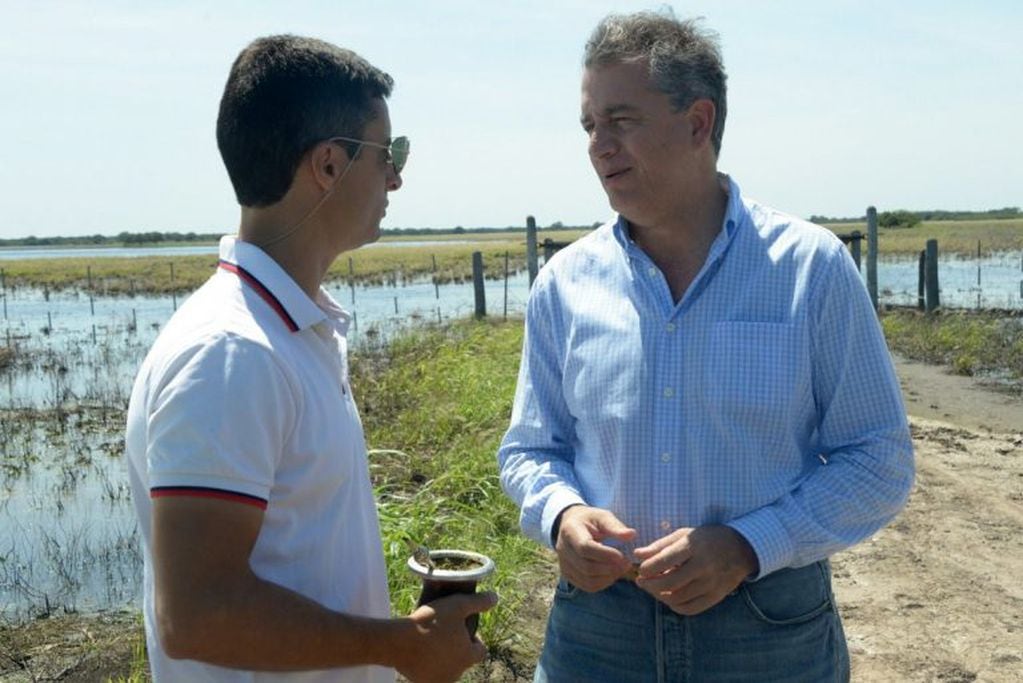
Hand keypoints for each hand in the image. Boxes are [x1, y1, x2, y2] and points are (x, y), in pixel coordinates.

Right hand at [397, 591, 497, 682]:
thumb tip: (494, 597)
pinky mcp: (423, 682)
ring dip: (443, 657)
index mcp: (468, 656)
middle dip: (457, 648)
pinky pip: (430, 673)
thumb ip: (478, 602)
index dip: (474, 639)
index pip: (480, 650)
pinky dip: (428, 664)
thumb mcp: (457, 605)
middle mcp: (457, 672)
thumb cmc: (430, 622)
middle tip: (443, 632)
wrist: (398, 641)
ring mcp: (439, 679)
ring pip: (447, 667)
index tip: (462, 629)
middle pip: (463, 659)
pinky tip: (420, 651)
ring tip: (430, 640)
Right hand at [555, 506, 636, 591]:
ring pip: (587, 580)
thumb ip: (615, 526)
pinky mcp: (568, 574)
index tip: (622, 556)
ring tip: (621, 568)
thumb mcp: (602, 516)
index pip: (585, 547)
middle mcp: (562, 549)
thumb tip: (631, 535)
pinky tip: (612, 574)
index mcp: (570, 530)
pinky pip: (587, 586)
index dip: (605, 555)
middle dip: (610, 568)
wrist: (572, 525)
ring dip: (608, 577)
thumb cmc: (590, 520)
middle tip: (627, 563)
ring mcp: (563, 563)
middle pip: (586, 566)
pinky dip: (603, 583)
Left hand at [632, 525, 757, 614]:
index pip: (664, 561)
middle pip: (669, 583)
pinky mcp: (716, 596)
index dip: (647, 568)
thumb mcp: (683, 534)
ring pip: (678, 598)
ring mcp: (711, 583)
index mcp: (694, 546)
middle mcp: (703, 566)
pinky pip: (691, 608)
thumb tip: (637, 555)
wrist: (741, 548)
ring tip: (653, 588)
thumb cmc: (707, 539)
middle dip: (649, 584)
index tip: (641, 569)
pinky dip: (675, 606)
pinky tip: (668, 597)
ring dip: (659, 596)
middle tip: (641, 581)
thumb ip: (660, 545)